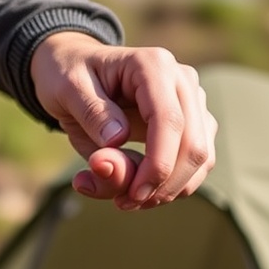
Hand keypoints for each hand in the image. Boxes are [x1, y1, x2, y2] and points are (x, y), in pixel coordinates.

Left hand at [31, 32, 215, 209]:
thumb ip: (92, 117)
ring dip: (166, 190)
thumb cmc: (69, 77)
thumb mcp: (67, 92)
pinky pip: (194, 165)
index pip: (170, 121)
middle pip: (194, 145)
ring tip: (121, 198)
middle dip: (162, 185)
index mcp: (153, 66)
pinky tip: (133, 190)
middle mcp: (182, 80)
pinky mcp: (193, 124)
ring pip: (201, 160)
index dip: (157, 165)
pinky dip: (168, 187)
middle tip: (122, 203)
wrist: (75, 67)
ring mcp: (192, 102)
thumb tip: (117, 141)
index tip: (131, 195)